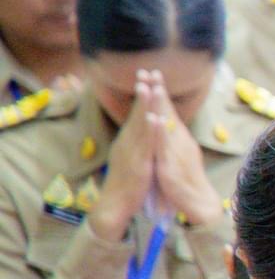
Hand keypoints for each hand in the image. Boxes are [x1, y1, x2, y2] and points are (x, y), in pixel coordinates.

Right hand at [87, 78, 159, 241]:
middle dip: (142, 93)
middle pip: (136, 114)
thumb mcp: (133, 158)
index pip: (136, 114)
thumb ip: (138, 143)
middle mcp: (127, 143)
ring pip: (139, 125)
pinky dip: (150, 130)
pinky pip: (146, 145)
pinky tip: (155, 118)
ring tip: (149, 87)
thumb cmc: (127, 183)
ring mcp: (132, 153)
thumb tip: (144, 130)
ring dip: (145, 105)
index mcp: (128, 141)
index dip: (142, 96)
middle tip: (146, 72)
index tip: (146, 76)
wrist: (115, 206)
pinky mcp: (139, 164)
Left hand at [147, 79, 222, 229]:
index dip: (160, 92)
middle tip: (150, 71)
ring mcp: (177, 152)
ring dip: (162, 105)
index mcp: (179, 138)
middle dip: (159, 91)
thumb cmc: (186, 181)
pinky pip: (166, 147)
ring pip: (168, 125)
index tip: (152, 74)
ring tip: (155, 88)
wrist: (200, 204)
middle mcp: (180, 141)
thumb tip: (164, 126)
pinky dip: (162, 132)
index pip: (168, 111)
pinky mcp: (172, 166)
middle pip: (168, 112)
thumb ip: (171, 140)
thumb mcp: (177, 156)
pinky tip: (157, 120)